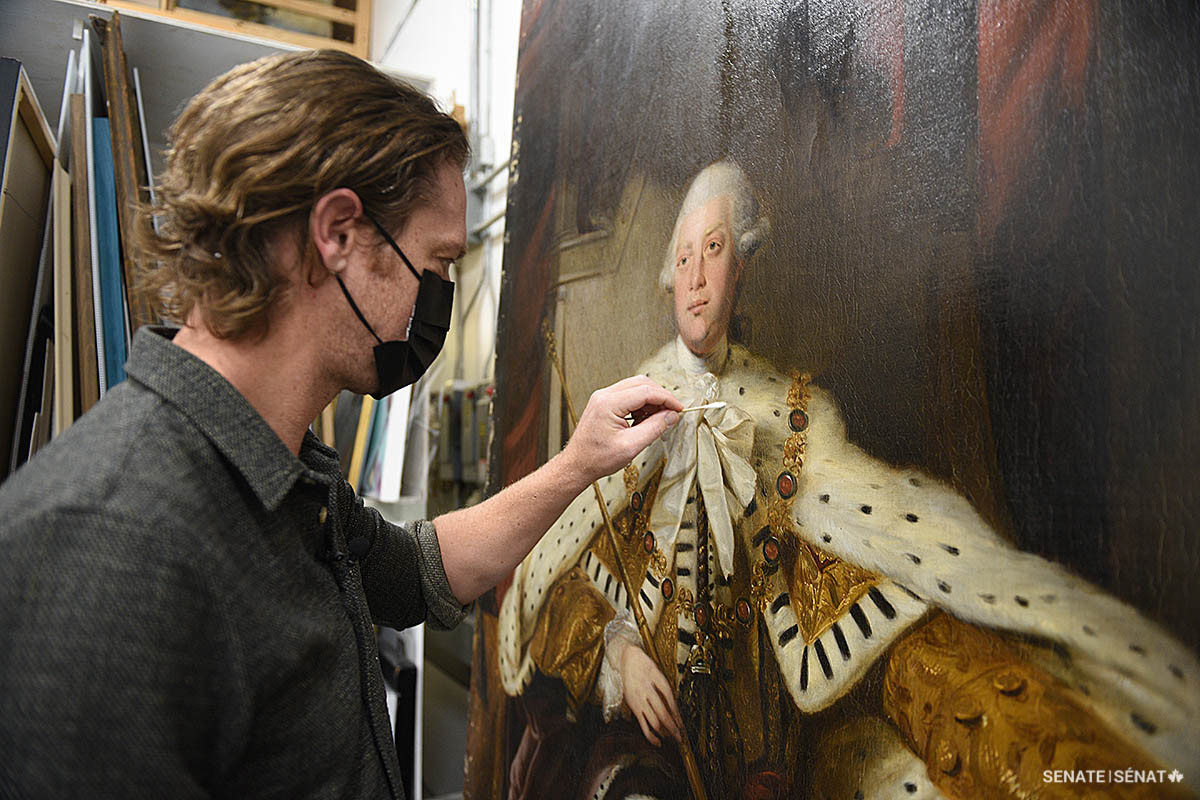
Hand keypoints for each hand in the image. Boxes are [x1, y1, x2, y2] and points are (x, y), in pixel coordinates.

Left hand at [562, 376, 680, 482]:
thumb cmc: (596, 458)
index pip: (646, 391)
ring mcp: (603, 398)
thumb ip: (654, 428)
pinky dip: (641, 404)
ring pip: (635, 387)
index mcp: (609, 403)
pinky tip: (645, 419)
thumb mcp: (631, 446)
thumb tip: (671, 416)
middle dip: (660, 396)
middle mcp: (604, 395)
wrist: (577, 464)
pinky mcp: (604, 403)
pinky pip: (628, 395)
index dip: (666, 398)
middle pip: (641, 383)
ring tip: (658, 419)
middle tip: (671, 412)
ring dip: (651, 400)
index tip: (678, 408)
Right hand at [621, 642, 683, 746]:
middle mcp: (648, 691)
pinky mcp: (634, 706)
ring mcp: (640, 700)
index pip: (671, 701)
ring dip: (665, 732)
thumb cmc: (644, 664)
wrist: (626, 658)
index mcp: (657, 681)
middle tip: (681, 738)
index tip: (683, 726)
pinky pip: (643, 724)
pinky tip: (658, 742)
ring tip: (673, 738)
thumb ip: (665, 689)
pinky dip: (651, 736)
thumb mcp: (657, 672)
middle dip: (674, 729)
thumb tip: (674, 708)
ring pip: (654, 721)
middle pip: (663, 714)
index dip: (678, 716)